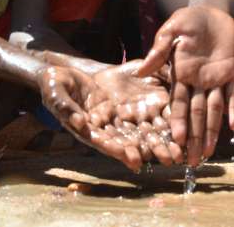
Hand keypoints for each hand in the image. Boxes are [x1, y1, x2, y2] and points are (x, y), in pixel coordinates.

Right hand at [38, 65, 177, 170]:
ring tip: (177, 153)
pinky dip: (158, 123)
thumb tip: (79, 123)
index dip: (119, 151)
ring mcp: (117, 118)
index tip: (134, 159)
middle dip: (148, 151)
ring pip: (140, 133)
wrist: (68, 73)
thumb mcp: (56, 92)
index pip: (104, 142)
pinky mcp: (127, 107)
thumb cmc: (56, 84)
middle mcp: (104, 128)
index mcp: (85, 128)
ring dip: (158, 144)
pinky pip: (144, 115)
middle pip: (128, 143)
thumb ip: (65, 108)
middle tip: (166, 160)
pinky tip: (174, 132)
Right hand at [138, 6, 233, 165]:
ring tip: (211, 152)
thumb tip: (142, 71)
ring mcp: (218, 79)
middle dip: (195, 137)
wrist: (213, 9)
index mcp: (182, 74)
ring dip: (214, 131)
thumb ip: (160, 50)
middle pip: (197, 114)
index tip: (177, 141)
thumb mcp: (172, 31)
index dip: (179, 122)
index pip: (179, 103)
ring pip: (216, 110)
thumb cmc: (189, 19)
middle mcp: (199, 82)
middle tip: (194, 160)